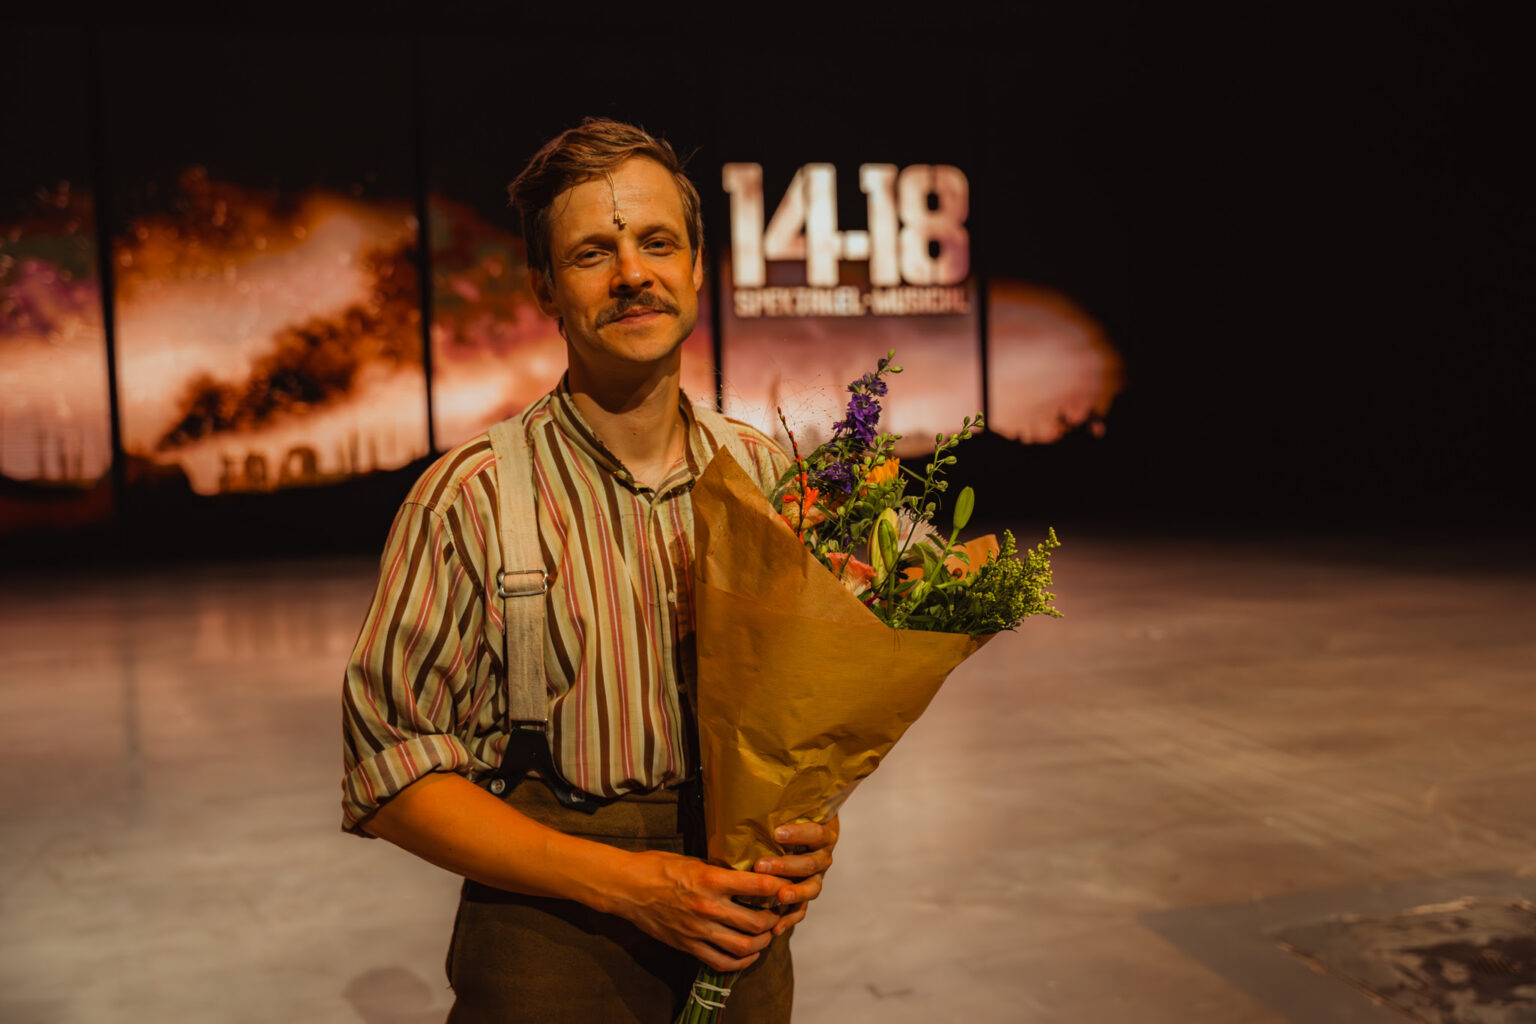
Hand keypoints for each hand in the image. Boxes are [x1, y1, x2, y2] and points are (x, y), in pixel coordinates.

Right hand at [604, 850, 789, 971]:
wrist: (627, 888)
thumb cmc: (659, 866)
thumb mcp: (694, 860)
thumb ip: (721, 871)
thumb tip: (749, 875)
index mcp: (711, 879)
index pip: (759, 887)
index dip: (780, 887)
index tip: (787, 885)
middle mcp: (708, 907)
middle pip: (757, 921)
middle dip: (774, 918)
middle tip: (779, 912)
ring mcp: (698, 931)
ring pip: (744, 946)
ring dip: (763, 942)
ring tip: (767, 933)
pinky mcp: (689, 946)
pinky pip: (722, 962)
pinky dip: (742, 962)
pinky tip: (749, 954)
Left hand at [753, 816, 838, 934]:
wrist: (794, 836)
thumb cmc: (784, 820)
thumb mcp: (786, 811)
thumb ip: (776, 807)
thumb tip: (747, 790)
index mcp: (822, 832)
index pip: (816, 833)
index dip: (799, 833)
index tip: (777, 832)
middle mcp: (823, 856)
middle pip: (811, 863)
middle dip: (787, 865)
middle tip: (762, 865)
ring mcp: (816, 878)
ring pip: (812, 888)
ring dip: (794, 892)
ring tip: (779, 896)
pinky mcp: (805, 896)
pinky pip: (801, 910)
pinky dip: (789, 919)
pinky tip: (776, 928)